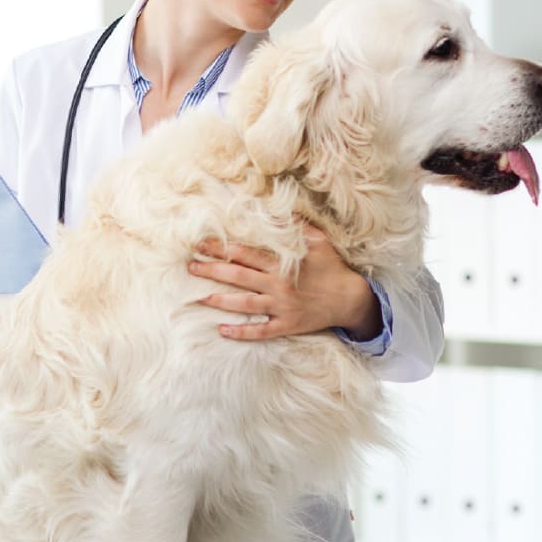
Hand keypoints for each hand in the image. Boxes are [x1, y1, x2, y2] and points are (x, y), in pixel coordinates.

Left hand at [189, 223, 382, 341]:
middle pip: (238, 276)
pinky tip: (223, 330)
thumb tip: (278, 210)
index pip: (245, 253)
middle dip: (213, 270)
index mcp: (282, 263)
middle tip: (191, 267)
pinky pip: (261, 331)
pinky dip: (242, 332)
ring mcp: (281, 307)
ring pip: (245, 304)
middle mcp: (278, 285)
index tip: (202, 244)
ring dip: (221, 300)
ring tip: (199, 297)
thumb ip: (296, 226)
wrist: (349, 299)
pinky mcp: (287, 325)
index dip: (222, 248)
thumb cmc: (332, 267)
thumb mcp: (318, 240)